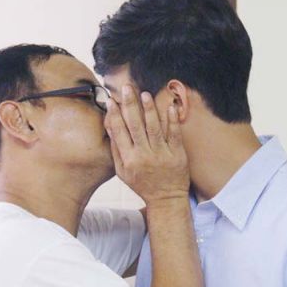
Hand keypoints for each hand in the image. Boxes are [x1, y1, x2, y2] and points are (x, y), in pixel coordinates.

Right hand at [105, 85, 189, 204]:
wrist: (166, 198)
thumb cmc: (142, 184)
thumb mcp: (122, 171)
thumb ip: (116, 149)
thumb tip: (110, 125)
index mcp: (129, 160)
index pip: (120, 132)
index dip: (115, 114)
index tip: (111, 100)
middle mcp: (144, 156)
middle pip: (135, 125)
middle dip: (130, 105)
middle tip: (127, 88)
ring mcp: (161, 154)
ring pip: (154, 127)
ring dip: (149, 109)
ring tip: (144, 94)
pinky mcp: (177, 154)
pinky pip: (174, 134)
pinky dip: (172, 120)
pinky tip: (169, 106)